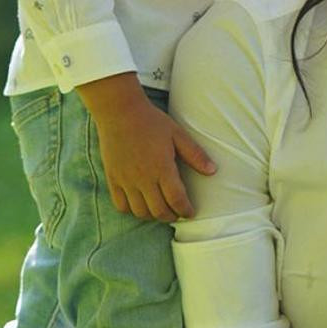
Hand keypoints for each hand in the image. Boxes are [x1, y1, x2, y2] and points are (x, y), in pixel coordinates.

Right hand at [79, 73, 215, 221]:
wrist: (119, 111)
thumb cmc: (151, 121)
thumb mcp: (177, 134)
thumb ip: (195, 154)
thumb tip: (213, 171)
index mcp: (162, 168)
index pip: (177, 200)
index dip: (186, 210)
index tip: (190, 212)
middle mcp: (143, 178)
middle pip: (159, 211)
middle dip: (171, 216)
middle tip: (177, 213)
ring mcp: (126, 180)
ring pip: (140, 212)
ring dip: (153, 215)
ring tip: (160, 209)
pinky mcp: (113, 179)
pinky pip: (121, 205)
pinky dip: (131, 210)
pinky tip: (140, 204)